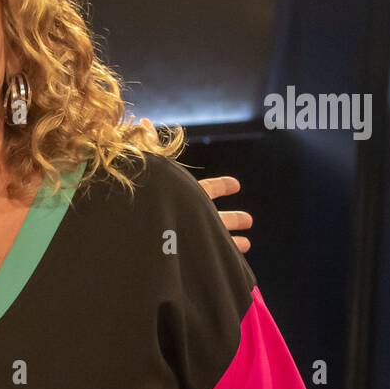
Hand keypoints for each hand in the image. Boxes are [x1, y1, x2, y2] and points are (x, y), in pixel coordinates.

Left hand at [136, 118, 252, 253]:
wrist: (140, 238)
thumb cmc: (149, 200)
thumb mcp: (152, 171)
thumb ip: (149, 147)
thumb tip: (143, 121)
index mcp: (182, 198)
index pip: (206, 190)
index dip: (222, 187)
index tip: (236, 185)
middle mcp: (187, 218)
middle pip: (215, 217)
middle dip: (232, 218)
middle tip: (249, 220)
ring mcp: (189, 239)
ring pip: (217, 239)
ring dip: (233, 241)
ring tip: (247, 244)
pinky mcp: (191, 259)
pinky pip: (213, 260)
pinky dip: (227, 260)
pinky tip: (236, 267)